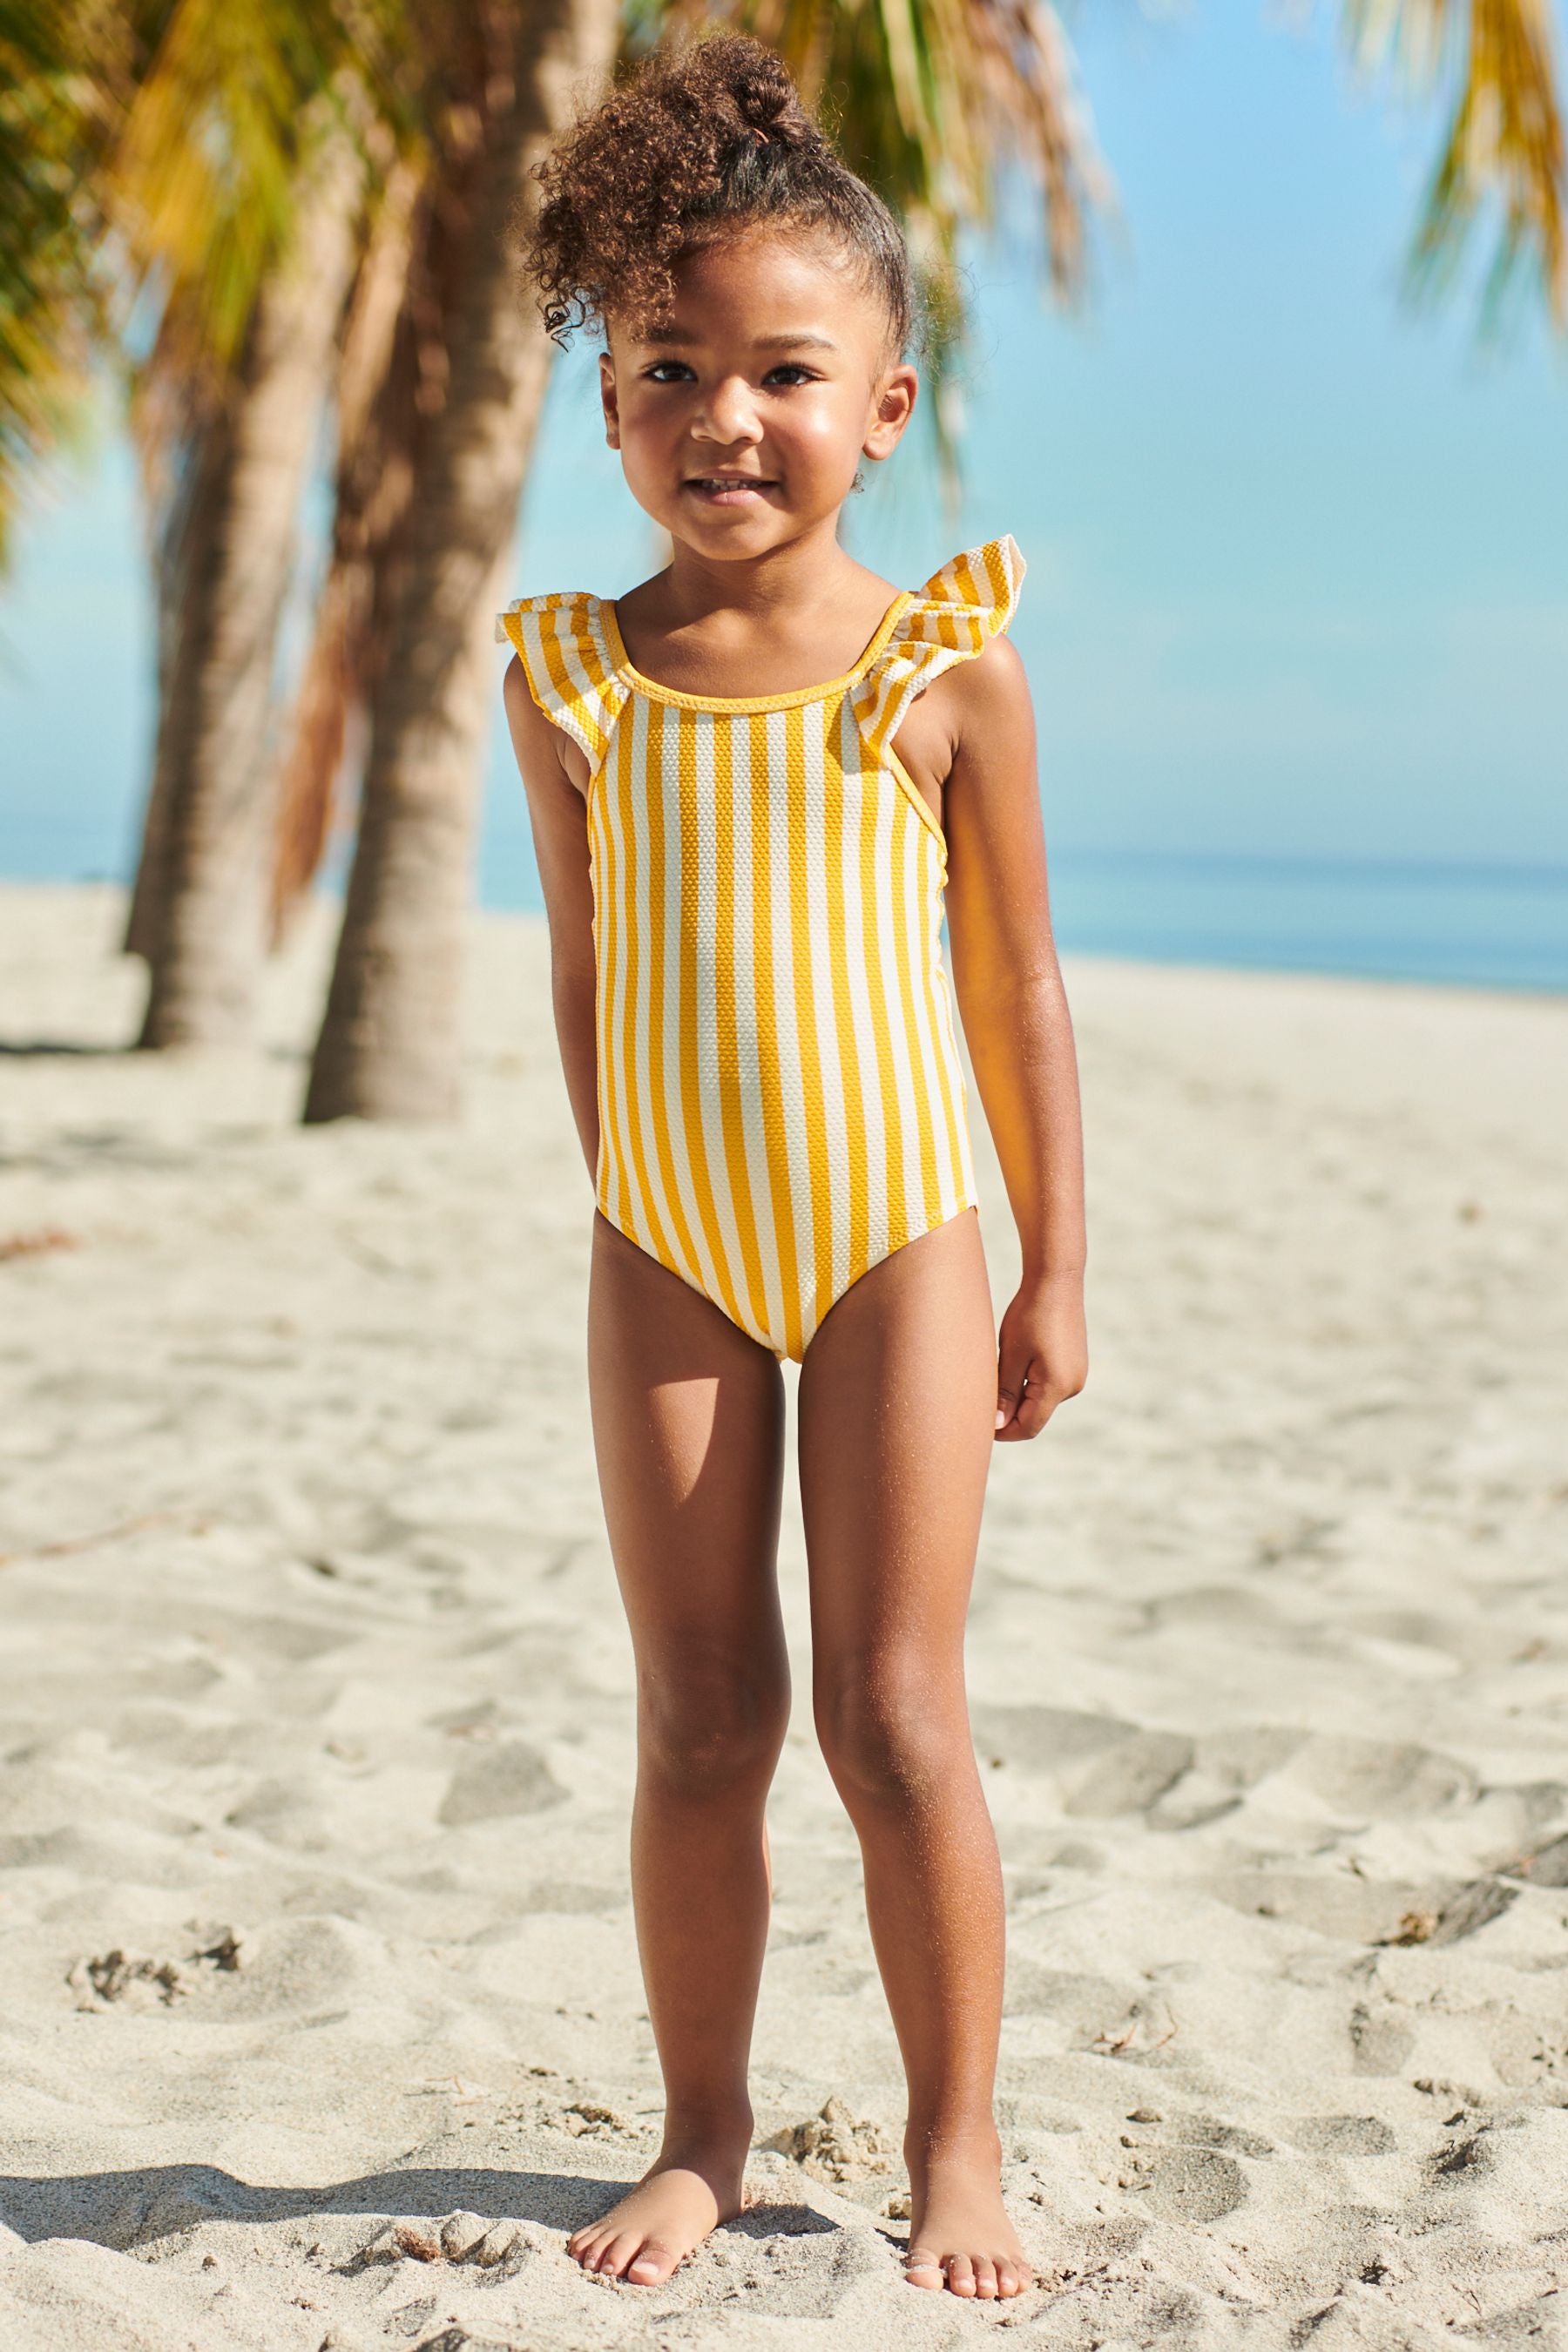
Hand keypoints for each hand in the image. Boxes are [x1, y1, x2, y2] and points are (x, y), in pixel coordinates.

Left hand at [994, 1271, 1086, 1440]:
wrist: (1055, 1281)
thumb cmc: (1030, 1314)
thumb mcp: (1011, 1355)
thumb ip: (1006, 1393)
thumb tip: (998, 1425)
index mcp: (1057, 1386)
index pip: (1028, 1427)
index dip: (1003, 1431)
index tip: (979, 1426)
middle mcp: (1073, 1386)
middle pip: (1035, 1415)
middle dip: (1008, 1414)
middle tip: (980, 1401)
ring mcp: (1076, 1375)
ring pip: (1041, 1400)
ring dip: (1018, 1397)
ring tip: (995, 1376)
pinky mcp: (1074, 1364)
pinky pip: (1048, 1385)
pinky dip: (1029, 1384)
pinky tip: (1013, 1364)